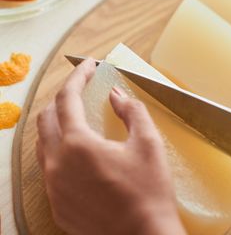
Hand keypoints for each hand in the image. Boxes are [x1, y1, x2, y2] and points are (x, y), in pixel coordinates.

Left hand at [36, 58, 185, 234]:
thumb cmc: (149, 190)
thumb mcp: (148, 143)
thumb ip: (131, 111)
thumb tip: (115, 95)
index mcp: (78, 145)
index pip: (67, 98)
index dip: (78, 76)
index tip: (88, 65)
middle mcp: (57, 164)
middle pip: (46, 117)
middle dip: (63, 97)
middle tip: (82, 89)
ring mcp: (54, 186)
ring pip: (43, 142)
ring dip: (57, 122)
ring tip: (77, 115)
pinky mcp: (57, 203)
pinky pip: (48, 166)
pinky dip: (59, 148)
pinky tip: (78, 150)